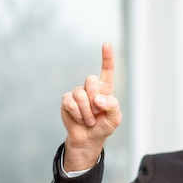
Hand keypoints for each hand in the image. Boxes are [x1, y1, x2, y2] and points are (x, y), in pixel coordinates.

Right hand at [60, 42, 122, 170]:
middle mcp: (91, 88)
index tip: (107, 43)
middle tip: (97, 112)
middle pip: (91, 80)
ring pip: (80, 94)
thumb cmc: (104, 126)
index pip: (107, 70)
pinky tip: (80, 119)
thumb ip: (113, 106)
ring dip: (87, 112)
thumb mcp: (115, 119)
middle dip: (94, 97)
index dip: (107, 57)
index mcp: (105, 89)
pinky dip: (78, 114)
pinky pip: (71, 103)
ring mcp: (77, 93)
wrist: (88, 139)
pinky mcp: (67, 100)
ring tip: (90, 120)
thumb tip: (99, 99)